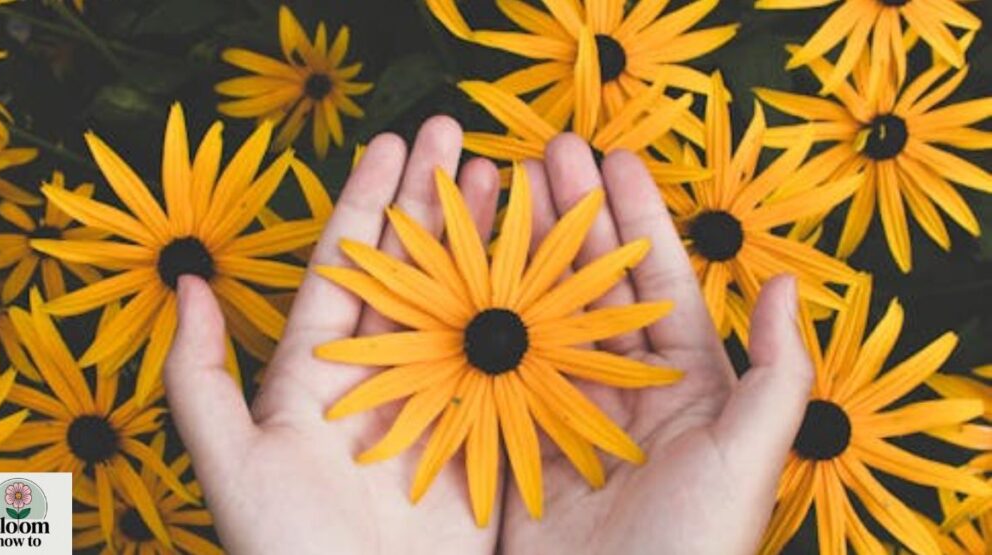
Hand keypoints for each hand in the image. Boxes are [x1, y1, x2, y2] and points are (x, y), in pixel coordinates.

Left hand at [163, 116, 503, 553]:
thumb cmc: (288, 551)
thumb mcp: (229, 463)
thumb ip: (196, 377)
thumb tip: (186, 284)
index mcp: (318, 371)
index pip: (346, 267)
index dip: (367, 202)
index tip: (392, 143)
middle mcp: (380, 374)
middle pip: (410, 270)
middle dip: (432, 201)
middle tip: (459, 136)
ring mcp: (436, 399)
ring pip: (462, 301)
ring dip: (481, 239)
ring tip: (505, 179)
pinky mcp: (484, 433)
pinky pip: (507, 359)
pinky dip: (526, 310)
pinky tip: (543, 264)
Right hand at [498, 136, 813, 554]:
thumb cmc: (694, 546)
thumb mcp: (748, 459)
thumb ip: (776, 373)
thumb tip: (785, 283)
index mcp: (684, 386)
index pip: (656, 282)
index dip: (635, 218)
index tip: (610, 159)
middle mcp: (621, 390)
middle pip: (590, 285)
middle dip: (569, 217)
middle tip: (541, 154)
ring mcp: (564, 412)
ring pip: (539, 314)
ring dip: (520, 253)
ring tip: (496, 192)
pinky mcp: (516, 442)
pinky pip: (497, 367)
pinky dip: (479, 317)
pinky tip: (462, 270)